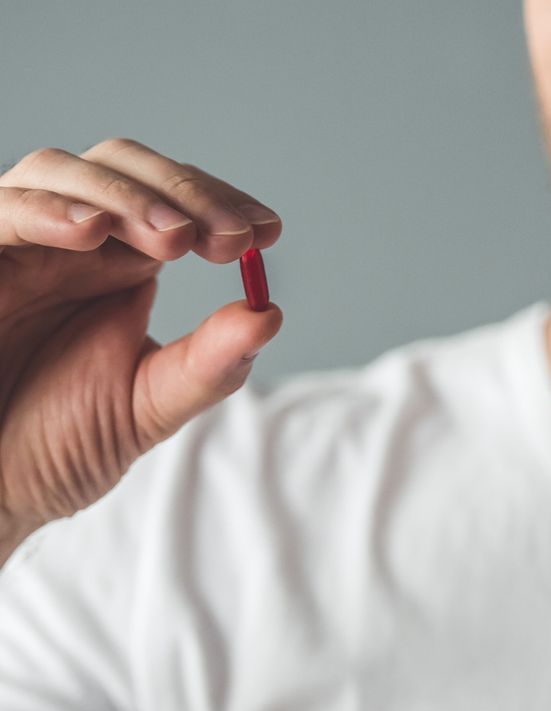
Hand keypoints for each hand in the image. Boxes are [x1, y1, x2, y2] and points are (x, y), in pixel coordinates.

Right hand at [0, 138, 282, 542]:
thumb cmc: (59, 446)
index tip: (267, 232)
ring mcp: (16, 247)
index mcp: (117, 266)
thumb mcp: (148, 408)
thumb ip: (208, 366)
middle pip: (122, 170)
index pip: (172, 204)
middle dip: (184, 194)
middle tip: (231, 236)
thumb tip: (270, 315)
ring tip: (177, 239)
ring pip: (61, 174)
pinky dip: (45, 212)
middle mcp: (67, 244)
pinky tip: (94, 232)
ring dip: (126, 198)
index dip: (219, 205)